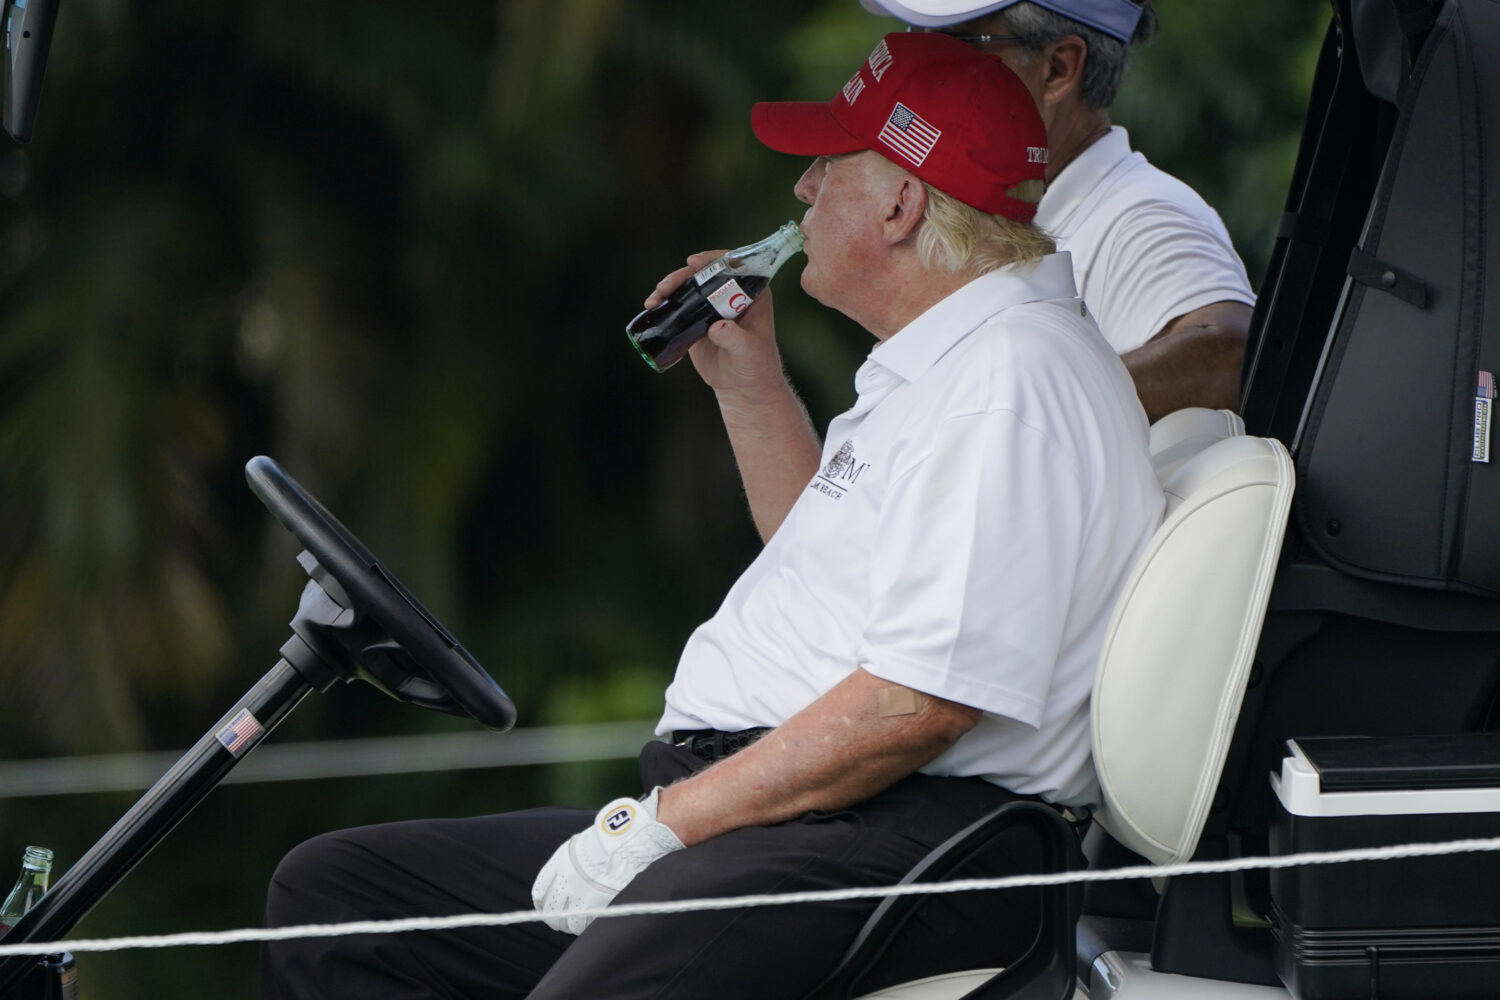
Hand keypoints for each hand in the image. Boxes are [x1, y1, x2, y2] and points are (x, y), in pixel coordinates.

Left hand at [530, 787, 684, 934]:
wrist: (630, 842)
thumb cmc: (610, 840)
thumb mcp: (581, 845)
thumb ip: (569, 863)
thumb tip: (563, 878)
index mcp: (560, 863)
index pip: (540, 892)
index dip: (542, 904)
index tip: (544, 908)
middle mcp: (567, 880)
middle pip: (551, 910)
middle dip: (553, 918)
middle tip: (558, 923)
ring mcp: (583, 894)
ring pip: (566, 921)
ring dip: (568, 925)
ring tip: (572, 926)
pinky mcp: (598, 904)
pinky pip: (584, 924)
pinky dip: (584, 927)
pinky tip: (586, 924)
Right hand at [643, 251, 788, 400]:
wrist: (743, 387)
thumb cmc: (756, 367)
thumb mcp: (749, 352)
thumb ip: (735, 339)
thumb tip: (716, 327)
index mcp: (752, 294)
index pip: (733, 266)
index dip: (713, 260)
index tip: (694, 262)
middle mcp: (731, 294)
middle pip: (704, 274)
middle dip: (682, 276)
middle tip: (665, 287)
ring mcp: (712, 306)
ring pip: (689, 287)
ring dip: (669, 288)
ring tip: (655, 299)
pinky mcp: (696, 319)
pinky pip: (679, 305)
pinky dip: (665, 303)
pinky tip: (652, 306)